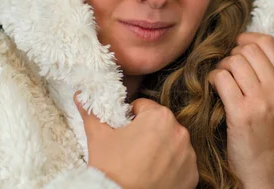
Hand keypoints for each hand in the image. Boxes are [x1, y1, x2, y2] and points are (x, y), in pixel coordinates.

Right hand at [75, 94, 198, 188]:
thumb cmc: (111, 169)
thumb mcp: (98, 137)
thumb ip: (92, 112)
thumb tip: (82, 96)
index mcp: (160, 117)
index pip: (144, 107)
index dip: (130, 119)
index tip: (124, 132)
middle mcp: (180, 132)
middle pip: (160, 125)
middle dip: (147, 134)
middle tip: (131, 150)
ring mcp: (188, 155)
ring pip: (172, 144)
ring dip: (161, 150)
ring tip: (142, 164)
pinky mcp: (192, 176)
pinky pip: (181, 165)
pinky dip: (171, 169)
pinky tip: (154, 175)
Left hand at [208, 32, 273, 188]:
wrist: (266, 177)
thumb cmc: (269, 142)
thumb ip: (271, 81)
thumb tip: (245, 52)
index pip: (268, 43)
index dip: (246, 38)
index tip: (235, 47)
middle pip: (248, 49)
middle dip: (231, 54)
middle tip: (225, 68)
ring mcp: (262, 101)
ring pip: (233, 61)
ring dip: (220, 67)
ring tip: (219, 81)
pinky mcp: (242, 114)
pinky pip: (221, 78)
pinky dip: (213, 79)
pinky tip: (214, 90)